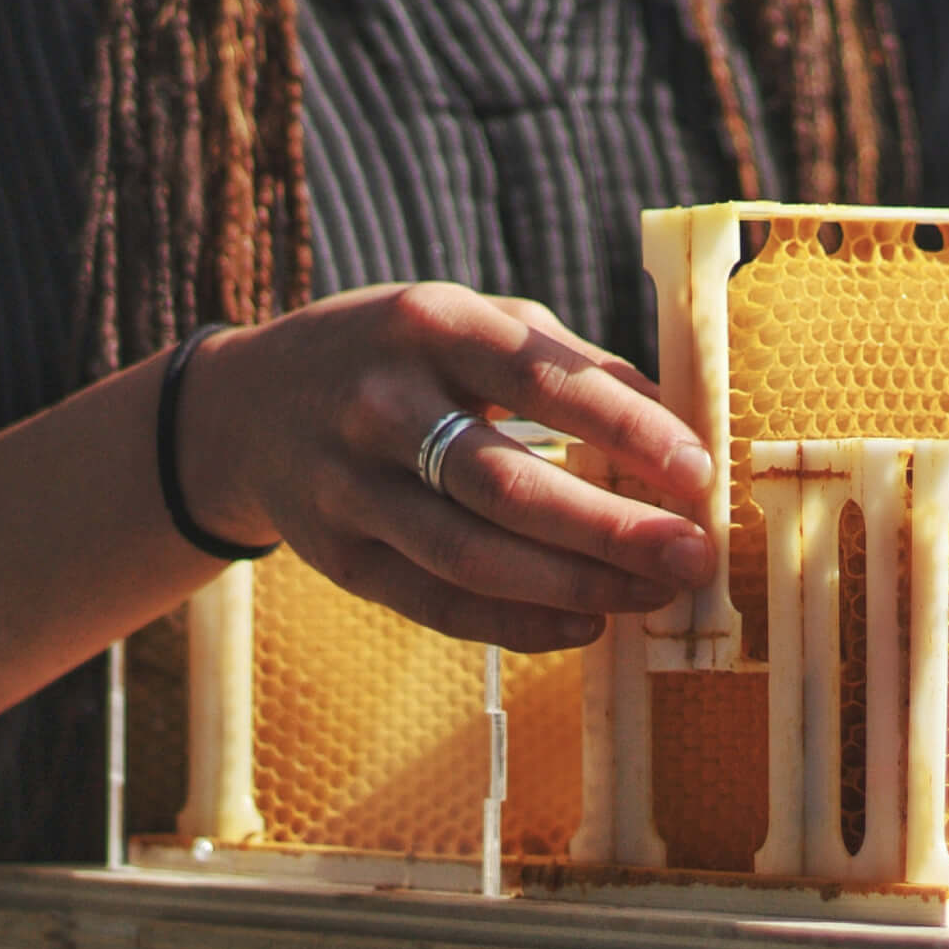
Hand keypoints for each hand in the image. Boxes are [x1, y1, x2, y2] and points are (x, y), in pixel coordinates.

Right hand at [176, 283, 719, 653]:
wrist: (248, 406)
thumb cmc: (401, 358)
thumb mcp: (472, 324)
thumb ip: (570, 364)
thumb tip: (681, 422)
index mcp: (432, 327)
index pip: (543, 381)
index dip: (627, 429)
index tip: (699, 470)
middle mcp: (381, 405)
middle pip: (506, 485)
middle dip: (610, 529)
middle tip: (693, 556)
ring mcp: (350, 487)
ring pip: (471, 558)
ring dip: (574, 586)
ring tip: (653, 596)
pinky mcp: (337, 557)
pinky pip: (438, 605)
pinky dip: (519, 625)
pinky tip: (584, 624)